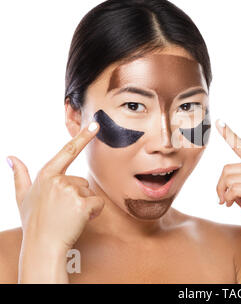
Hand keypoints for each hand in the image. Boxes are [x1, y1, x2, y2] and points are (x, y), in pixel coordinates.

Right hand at [8, 122, 104, 251]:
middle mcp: (58, 180)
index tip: (95, 125)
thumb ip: (19, 176)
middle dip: (78, 195)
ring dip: (85, 204)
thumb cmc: (34, 223)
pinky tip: (80, 220)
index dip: (83, 137)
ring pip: (90, 192)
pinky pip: (98, 204)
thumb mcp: (22, 197)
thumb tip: (11, 157)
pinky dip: (94, 212)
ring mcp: (70, 191)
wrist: (42, 246)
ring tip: (69, 216)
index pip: (67, 151)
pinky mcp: (82, 204)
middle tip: (64, 211)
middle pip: (82, 181)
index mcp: (45, 175)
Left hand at [216, 120, 240, 236]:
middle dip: (221, 185)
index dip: (229, 134)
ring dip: (223, 192)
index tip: (219, 122)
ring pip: (228, 178)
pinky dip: (228, 198)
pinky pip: (232, 188)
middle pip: (227, 168)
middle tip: (225, 196)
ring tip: (229, 200)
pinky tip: (233, 204)